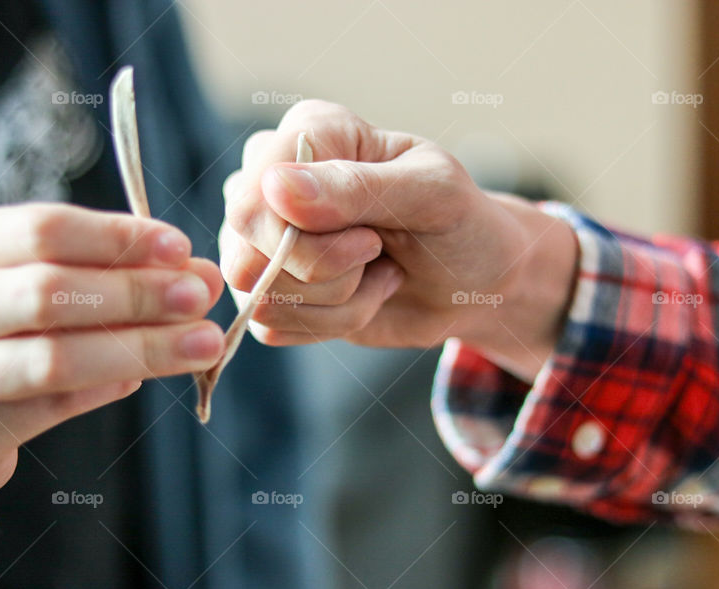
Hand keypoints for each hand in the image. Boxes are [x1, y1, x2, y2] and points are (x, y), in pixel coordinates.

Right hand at [0, 203, 224, 503]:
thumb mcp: (24, 285)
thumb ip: (103, 273)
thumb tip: (197, 273)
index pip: (38, 229)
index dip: (116, 237)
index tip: (179, 247)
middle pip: (45, 292)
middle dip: (134, 292)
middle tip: (198, 296)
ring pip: (52, 359)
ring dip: (140, 348)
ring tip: (202, 344)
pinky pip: (50, 409)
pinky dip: (109, 387)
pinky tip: (145, 375)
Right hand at [220, 100, 577, 380]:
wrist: (471, 281)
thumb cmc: (458, 223)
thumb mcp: (431, 194)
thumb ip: (356, 187)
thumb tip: (275, 187)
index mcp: (308, 133)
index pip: (254, 198)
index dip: (306, 239)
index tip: (372, 235)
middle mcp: (269, 180)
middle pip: (247, 254)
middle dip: (329, 274)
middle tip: (376, 251)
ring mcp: (261, 238)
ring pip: (261, 297)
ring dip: (337, 301)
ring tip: (375, 271)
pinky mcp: (268, 287)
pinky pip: (269, 326)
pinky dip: (329, 324)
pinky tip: (361, 294)